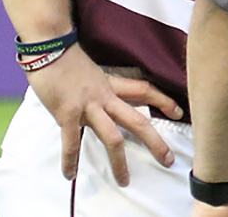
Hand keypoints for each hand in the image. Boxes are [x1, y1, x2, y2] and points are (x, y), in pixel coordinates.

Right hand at [27, 46, 179, 183]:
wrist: (48, 47)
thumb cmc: (65, 58)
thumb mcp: (92, 71)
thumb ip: (99, 85)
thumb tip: (101, 97)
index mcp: (111, 84)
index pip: (145, 90)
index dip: (164, 101)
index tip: (179, 112)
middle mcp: (105, 97)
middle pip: (138, 121)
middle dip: (155, 142)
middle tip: (168, 159)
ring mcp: (88, 106)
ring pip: (112, 137)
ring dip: (119, 161)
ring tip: (125, 180)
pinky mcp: (67, 113)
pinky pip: (71, 142)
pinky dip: (71, 160)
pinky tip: (70, 175)